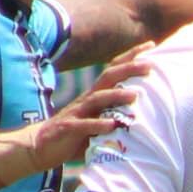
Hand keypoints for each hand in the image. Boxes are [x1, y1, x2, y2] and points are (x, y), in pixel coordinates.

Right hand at [22, 55, 150, 171]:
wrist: (40, 146)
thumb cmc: (75, 134)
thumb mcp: (98, 120)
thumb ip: (116, 113)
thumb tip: (147, 112)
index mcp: (95, 95)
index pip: (115, 70)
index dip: (132, 57)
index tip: (152, 45)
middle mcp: (87, 100)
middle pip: (109, 78)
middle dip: (129, 69)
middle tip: (150, 65)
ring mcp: (77, 113)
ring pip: (97, 99)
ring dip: (116, 96)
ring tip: (135, 95)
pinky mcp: (68, 128)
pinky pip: (84, 125)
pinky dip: (98, 124)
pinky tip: (112, 125)